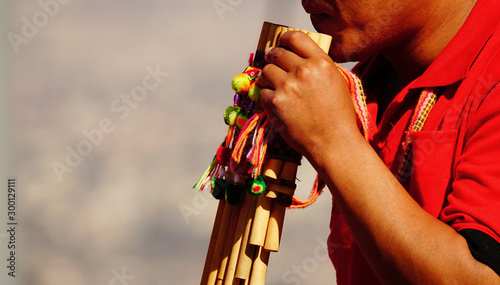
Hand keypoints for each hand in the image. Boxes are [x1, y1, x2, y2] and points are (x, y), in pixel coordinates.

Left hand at [257, 31, 362, 163]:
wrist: (334, 142)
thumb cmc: (340, 116)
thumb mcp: (337, 82)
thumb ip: (319, 66)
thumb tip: (301, 58)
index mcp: (321, 62)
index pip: (296, 37)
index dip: (284, 39)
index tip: (280, 43)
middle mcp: (303, 70)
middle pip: (277, 53)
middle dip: (272, 57)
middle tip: (270, 61)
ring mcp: (288, 86)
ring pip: (266, 71)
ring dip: (266, 77)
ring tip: (271, 83)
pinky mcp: (276, 102)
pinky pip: (262, 92)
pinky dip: (266, 97)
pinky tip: (274, 102)